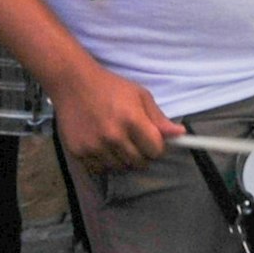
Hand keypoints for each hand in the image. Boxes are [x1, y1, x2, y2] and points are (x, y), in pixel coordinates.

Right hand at [53, 59, 180, 172]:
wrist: (73, 83)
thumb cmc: (110, 87)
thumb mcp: (140, 95)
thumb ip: (159, 118)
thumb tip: (180, 134)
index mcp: (132, 120)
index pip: (155, 150)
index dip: (157, 147)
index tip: (152, 141)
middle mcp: (113, 136)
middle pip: (139, 162)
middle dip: (141, 154)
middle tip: (134, 140)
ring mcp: (95, 146)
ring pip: (120, 168)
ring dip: (123, 159)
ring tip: (117, 142)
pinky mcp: (78, 152)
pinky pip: (100, 169)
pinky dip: (105, 162)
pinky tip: (103, 147)